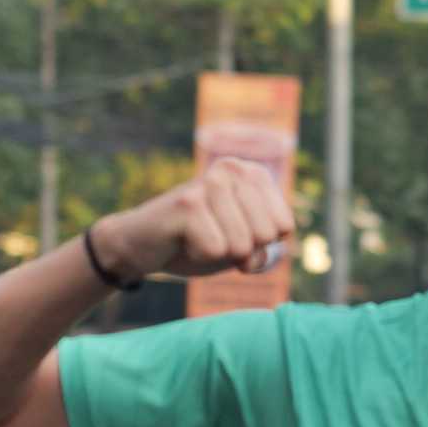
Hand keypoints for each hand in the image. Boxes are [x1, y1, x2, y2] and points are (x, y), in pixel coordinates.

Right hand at [90, 159, 293, 286]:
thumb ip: (265, 250)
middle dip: (241, 251)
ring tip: (197, 237)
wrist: (142, 245)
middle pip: (266, 235)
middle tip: (213, 238)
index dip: (260, 245)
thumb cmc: (198, 242)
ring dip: (219, 253)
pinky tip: (183, 240)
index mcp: (252, 174)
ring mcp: (209, 183)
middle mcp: (232, 169)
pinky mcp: (188, 203)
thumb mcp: (242, 246)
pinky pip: (216, 250)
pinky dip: (200, 256)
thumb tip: (258, 256)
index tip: (233, 235)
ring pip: (242, 244)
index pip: (285, 227)